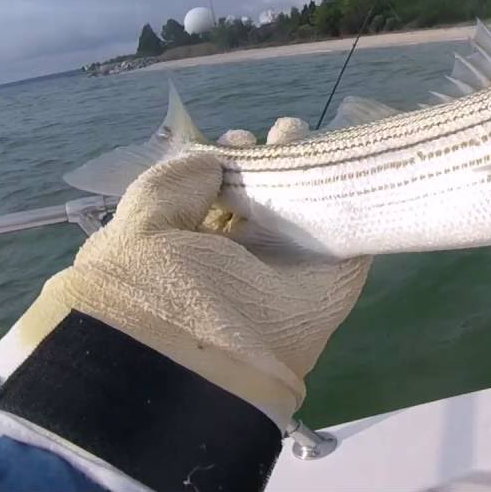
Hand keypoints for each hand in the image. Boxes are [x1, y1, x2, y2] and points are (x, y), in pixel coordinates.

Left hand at [16, 118, 370, 430]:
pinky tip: (345, 159)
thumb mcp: (139, 226)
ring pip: (305, 210)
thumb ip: (172, 183)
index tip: (236, 140)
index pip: (211, 200)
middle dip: (271, 159)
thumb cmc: (155, 287)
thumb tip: (215, 160)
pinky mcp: (333, 281)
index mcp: (182, 252)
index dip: (226, 162)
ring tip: (306, 135)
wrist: (203, 360)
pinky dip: (351, 198)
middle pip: (263, 200)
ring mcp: (285, 272)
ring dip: (310, 170)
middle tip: (281, 131)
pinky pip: (349, 235)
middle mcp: (235, 263)